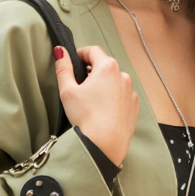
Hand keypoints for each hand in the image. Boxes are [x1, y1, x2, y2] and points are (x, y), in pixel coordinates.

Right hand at [54, 44, 138, 167]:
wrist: (105, 144)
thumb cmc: (86, 117)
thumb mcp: (67, 91)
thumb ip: (63, 68)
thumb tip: (60, 51)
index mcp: (107, 67)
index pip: (93, 50)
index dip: (81, 55)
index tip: (74, 64)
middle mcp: (123, 76)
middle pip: (104, 66)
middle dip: (92, 72)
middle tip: (80, 87)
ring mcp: (131, 92)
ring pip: (114, 82)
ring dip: (104, 86)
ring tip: (92, 102)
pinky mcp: (134, 106)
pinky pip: (122, 96)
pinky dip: (113, 99)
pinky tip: (103, 111)